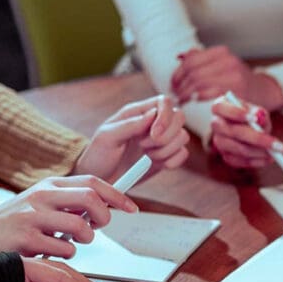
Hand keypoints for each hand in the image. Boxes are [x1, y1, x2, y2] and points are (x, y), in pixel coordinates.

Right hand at [0, 176, 136, 260]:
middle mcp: (41, 197)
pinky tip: (54, 250)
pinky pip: (63, 249)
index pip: (92, 182)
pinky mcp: (26, 240)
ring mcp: (32, 218)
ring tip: (74, 241)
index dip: (118, 195)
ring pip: (80, 227)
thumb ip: (72, 200)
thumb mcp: (43, 201)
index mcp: (49, 185)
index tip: (132, 208)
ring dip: (86, 239)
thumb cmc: (18, 220)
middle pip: (91, 200)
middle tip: (98, 227)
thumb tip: (110, 204)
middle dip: (104, 217)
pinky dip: (66, 253)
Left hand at [74, 95, 189, 181]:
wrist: (101, 179)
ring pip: (183, 137)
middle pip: (179, 117)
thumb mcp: (107, 137)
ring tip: (147, 156)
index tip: (154, 134)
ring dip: (167, 150)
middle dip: (167, 136)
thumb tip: (152, 114)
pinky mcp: (166, 156)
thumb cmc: (99, 156)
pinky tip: (157, 164)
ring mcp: (161, 140)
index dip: (165, 116)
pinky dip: (173, 161)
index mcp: (137, 113)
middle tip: (146, 146)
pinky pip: (183, 154)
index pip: (164, 102)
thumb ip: (129, 124)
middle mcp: (153, 123)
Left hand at [171, 46, 282, 108]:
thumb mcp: (222, 64)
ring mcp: (233, 76)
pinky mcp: (236, 91)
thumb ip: (203, 60)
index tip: (173, 84)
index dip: (178, 74)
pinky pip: (209, 93)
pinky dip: (197, 97)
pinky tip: (193, 101)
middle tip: (175, 95)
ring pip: (199, 83)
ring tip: (182, 100)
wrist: (264, 91)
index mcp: (222, 52)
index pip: (191, 60)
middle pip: (193, 72)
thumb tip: (180, 57)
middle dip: (180, 85)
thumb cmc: (239, 80)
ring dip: (186, 93)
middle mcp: (228, 61)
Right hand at [210, 96, 282, 168]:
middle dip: (257, 139)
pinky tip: (267, 159)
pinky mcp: (225, 155)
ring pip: (237, 149)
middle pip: (233, 132)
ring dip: (258, 152)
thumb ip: (259, 113)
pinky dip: (255, 162)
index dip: (237, 114)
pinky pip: (238, 161)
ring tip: (275, 152)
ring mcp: (219, 142)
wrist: (247, 127)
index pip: (221, 108)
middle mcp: (216, 125)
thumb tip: (259, 117)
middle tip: (278, 144)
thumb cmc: (251, 116)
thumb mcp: (257, 111)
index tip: (255, 119)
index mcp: (219, 107)